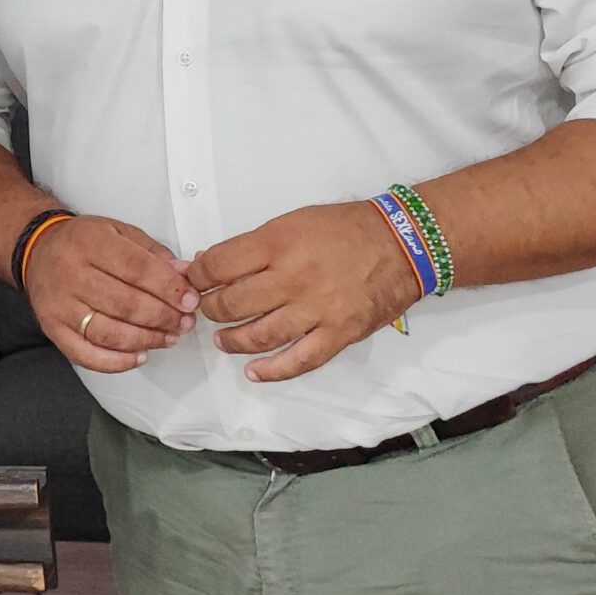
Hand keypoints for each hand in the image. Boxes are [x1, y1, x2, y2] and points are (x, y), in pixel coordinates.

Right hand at [21, 215, 196, 372]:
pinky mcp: (52, 329)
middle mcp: (71, 273)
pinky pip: (85, 354)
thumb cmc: (81, 243)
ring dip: (145, 340)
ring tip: (168, 337)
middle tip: (184, 321)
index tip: (189, 299)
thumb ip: (152, 253)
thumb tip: (183, 276)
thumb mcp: (117, 231)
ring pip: (108, 332)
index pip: (137, 268)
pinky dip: (116, 362)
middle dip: (163, 317)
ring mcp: (60, 305)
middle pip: (125, 303)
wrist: (37, 252)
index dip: (168, 288)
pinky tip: (139, 356)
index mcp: (90, 242)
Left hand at [189, 202, 421, 382]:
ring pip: (259, 335)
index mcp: (278, 243)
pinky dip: (273, 371)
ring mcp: (316, 309)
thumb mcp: (292, 222)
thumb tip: (210, 264)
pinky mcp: (338, 333)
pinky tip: (254, 372)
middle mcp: (293, 278)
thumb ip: (253, 246)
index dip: (197, 275)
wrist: (402, 244)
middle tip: (206, 310)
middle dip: (210, 308)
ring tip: (223, 340)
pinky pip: (299, 360)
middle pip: (232, 303)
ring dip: (233, 341)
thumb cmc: (344, 230)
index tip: (192, 280)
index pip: (219, 265)